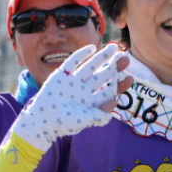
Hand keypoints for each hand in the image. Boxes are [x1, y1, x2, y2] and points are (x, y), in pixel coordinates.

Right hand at [12, 44, 131, 151]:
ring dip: (102, 58)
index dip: (119, 85)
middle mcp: (84, 90)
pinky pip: (72, 62)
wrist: (41, 120)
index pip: (108, 91)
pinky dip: (81, 55)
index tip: (130, 78)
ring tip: (114, 48)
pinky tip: (92, 48)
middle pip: (102, 76)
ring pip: (90, 66)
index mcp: (91, 102)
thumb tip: (114, 103)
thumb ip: (99, 115)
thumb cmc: (63, 124)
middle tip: (126, 59)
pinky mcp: (61, 75)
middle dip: (114, 67)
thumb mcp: (84, 121)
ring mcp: (73, 82)